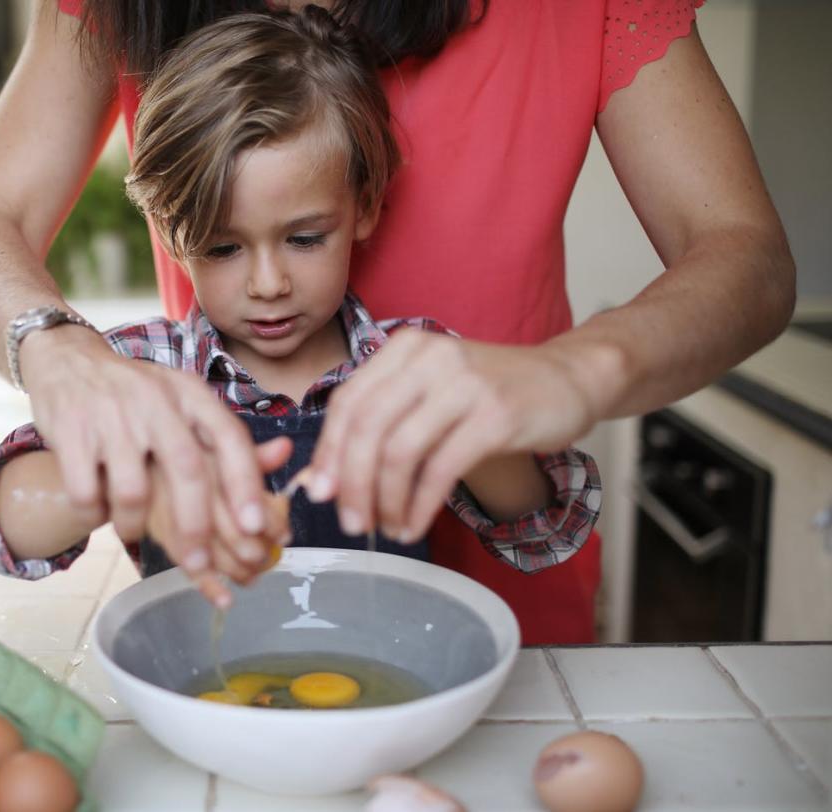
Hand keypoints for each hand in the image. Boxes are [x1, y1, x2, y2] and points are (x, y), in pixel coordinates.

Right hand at [21, 327, 272, 575]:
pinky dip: (94, 515)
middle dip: (196, 526)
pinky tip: (97, 515)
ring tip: (132, 531)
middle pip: (186, 469)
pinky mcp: (71, 431)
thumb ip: (225, 436)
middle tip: (199, 563)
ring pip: (132, 491)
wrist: (68, 359)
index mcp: (189, 394)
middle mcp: (155, 400)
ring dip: (134, 525)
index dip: (245, 484)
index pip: (229, 437)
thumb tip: (283, 457)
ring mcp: (111, 415)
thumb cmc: (137, 394)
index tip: (256, 528)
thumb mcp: (184, 403)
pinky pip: (87, 492)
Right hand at [146, 437, 293, 607]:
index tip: (281, 536)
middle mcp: (189, 473)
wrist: (120, 456)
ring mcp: (167, 500)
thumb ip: (250, 453)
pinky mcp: (151, 524)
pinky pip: (180, 560)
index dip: (271, 520)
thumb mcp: (211, 441)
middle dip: (255, 551)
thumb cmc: (175, 451)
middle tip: (265, 558)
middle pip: (231, 525)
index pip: (251, 493)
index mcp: (211, 449)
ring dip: (235, 569)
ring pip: (208, 547)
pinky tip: (224, 598)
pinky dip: (206, 584)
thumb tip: (285, 448)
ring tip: (250, 575)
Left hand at [308, 329, 596, 540]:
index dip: (328, 452)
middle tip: (350, 521)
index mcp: (404, 348)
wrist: (567, 378)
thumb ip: (379, 428)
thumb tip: (320, 479)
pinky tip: (414, 524)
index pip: (348, 402)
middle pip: (368, 428)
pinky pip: (440, 470)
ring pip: (400, 452)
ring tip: (386, 528)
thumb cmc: (488, 392)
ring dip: (385, 500)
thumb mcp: (428, 395)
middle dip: (352, 484)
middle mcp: (430, 359)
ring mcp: (464, 385)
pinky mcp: (495, 416)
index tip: (320, 492)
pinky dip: (420, 506)